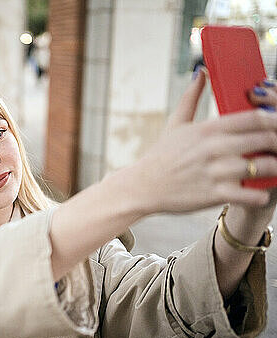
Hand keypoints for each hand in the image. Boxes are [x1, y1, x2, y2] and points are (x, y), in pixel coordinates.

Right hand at [127, 67, 276, 214]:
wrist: (143, 186)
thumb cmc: (160, 156)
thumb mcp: (175, 124)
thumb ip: (192, 97)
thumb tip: (201, 72)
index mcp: (208, 129)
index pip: (254, 118)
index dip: (274, 120)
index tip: (276, 125)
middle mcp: (214, 148)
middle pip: (265, 139)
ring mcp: (216, 172)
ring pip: (263, 167)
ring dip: (274, 168)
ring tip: (273, 169)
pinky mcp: (214, 194)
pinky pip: (250, 195)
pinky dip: (259, 196)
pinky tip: (259, 194)